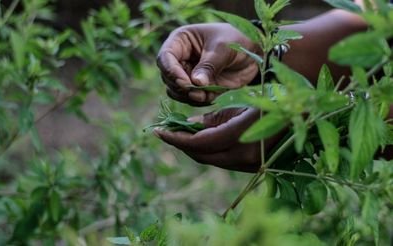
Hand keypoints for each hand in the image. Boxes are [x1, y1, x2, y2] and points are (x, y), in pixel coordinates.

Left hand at [153, 108, 284, 172]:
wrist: (307, 114)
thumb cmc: (276, 98)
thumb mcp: (242, 101)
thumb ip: (214, 116)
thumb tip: (189, 125)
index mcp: (241, 136)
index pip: (199, 143)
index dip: (176, 138)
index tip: (158, 131)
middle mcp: (245, 157)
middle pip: (202, 155)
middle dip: (180, 144)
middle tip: (164, 131)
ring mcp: (251, 165)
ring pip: (212, 159)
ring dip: (192, 148)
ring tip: (177, 133)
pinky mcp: (253, 166)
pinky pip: (223, 160)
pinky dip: (208, 150)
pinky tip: (199, 138)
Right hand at [157, 23, 258, 105]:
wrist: (254, 53)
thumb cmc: (237, 41)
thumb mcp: (223, 49)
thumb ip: (209, 66)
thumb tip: (195, 83)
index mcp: (181, 41)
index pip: (165, 58)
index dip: (172, 72)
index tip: (186, 83)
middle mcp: (180, 58)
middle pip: (168, 78)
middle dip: (183, 88)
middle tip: (200, 93)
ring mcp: (187, 74)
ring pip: (176, 91)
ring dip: (189, 97)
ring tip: (206, 96)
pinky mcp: (197, 88)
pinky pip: (189, 99)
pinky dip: (198, 102)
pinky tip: (212, 97)